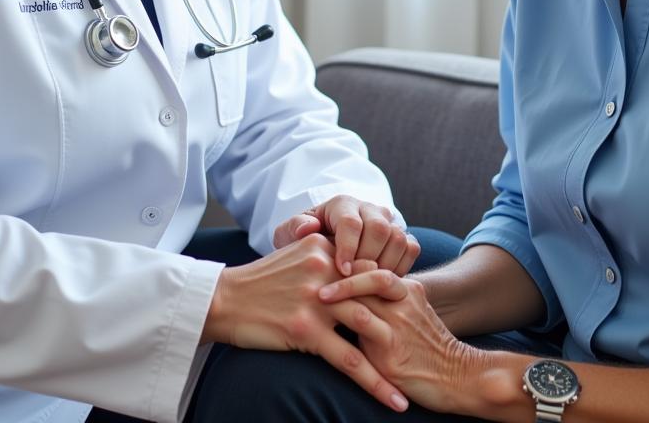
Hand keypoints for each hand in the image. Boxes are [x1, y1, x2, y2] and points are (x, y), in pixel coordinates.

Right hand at [202, 234, 409, 412]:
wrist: (224, 299)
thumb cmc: (259, 281)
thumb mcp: (294, 256)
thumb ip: (324, 257)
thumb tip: (350, 265)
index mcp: (324, 250)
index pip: (368, 268)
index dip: (392, 289)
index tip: (412, 306)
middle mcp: (326, 270)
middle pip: (376, 296)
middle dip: (402, 322)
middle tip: (425, 345)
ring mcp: (318, 300)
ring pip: (369, 328)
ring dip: (395, 358)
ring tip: (416, 381)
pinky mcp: (307, 329)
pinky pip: (349, 360)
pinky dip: (375, 382)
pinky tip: (393, 399)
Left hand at [272, 195, 420, 276]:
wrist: (323, 252)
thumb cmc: (304, 245)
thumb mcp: (289, 237)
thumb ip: (292, 230)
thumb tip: (308, 229)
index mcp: (341, 204)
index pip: (351, 221)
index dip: (348, 247)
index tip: (342, 271)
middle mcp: (367, 208)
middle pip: (379, 227)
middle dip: (368, 258)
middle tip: (355, 282)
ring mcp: (387, 221)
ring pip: (398, 237)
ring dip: (385, 265)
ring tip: (367, 287)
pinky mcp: (401, 236)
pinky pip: (411, 248)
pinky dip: (400, 267)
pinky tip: (381, 284)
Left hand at [318, 266, 501, 416]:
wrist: (460, 378)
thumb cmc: (429, 349)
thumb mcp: (413, 316)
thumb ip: (389, 302)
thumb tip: (356, 292)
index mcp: (407, 289)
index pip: (371, 264)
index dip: (348, 260)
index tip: (324, 260)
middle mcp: (402, 300)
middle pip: (365, 274)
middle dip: (336, 271)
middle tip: (312, 272)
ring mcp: (397, 324)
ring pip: (360, 299)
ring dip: (334, 297)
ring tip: (314, 297)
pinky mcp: (391, 350)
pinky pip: (361, 330)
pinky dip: (339, 326)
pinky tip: (321, 328)